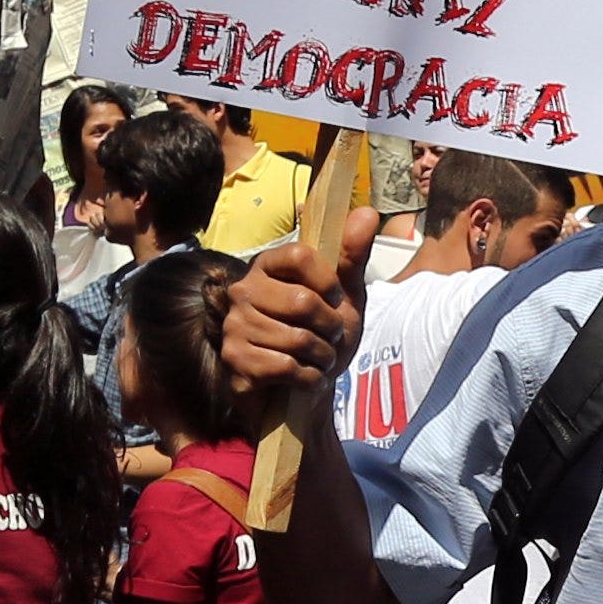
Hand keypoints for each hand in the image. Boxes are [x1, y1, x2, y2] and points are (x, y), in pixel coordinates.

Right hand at [222, 239, 363, 402]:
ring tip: (318, 360)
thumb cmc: (321, 337)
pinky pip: (286, 367)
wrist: (305, 391)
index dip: (328, 281)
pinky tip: (305, 378)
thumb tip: (368, 212)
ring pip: (298, 340)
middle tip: (329, 339)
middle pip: (303, 302)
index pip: (300, 254)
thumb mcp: (344, 296)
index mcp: (267, 266)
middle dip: (331, 329)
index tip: (335, 299)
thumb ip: (353, 255)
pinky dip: (309, 379)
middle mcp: (243, 291)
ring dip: (322, 357)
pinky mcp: (235, 360)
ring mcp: (234, 326)